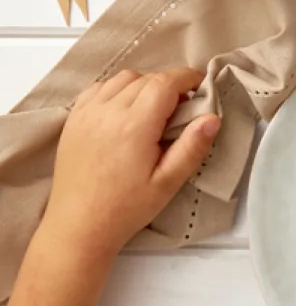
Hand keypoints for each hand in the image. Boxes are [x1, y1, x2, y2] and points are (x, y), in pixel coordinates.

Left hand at [38, 68, 219, 264]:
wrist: (78, 227)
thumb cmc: (125, 209)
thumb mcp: (168, 183)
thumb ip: (192, 147)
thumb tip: (212, 117)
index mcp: (134, 126)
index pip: (165, 82)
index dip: (188, 78)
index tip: (201, 87)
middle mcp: (107, 113)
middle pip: (146, 78)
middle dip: (170, 83)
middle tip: (182, 106)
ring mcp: (86, 115)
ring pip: (123, 79)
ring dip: (144, 84)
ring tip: (154, 107)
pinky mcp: (72, 122)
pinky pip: (99, 88)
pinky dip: (117, 89)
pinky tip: (125, 108)